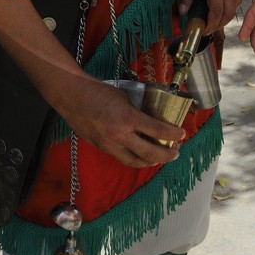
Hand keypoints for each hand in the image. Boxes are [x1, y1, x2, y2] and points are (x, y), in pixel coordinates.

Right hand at [60, 76, 184, 168]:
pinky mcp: (101, 147)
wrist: (72, 97)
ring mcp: (109, 144)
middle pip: (149, 154)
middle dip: (166, 156)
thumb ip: (136, 111)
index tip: (182, 134)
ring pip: (134, 162)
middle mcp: (120, 136)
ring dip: (149, 162)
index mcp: (128, 119)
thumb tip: (149, 118)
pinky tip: (139, 155)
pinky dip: (133, 158)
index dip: (173, 135)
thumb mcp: (124, 97)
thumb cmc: (98, 92)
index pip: (158, 131)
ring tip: (159, 158)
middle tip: (175, 153)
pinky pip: (121, 157)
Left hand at [177, 0, 239, 35]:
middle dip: (220, 24)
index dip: (211, 24)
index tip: (203, 30)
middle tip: (208, 30)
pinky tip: (220, 7)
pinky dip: (230, 7)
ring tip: (214, 21)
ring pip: (236, 5)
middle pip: (229, 11)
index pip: (216, 10)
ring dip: (226, 16)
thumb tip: (183, 11)